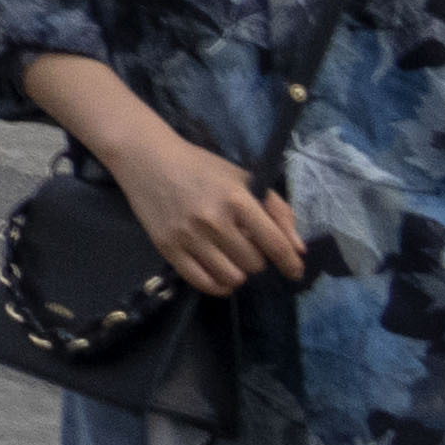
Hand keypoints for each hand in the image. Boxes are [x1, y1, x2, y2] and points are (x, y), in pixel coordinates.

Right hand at [102, 126, 313, 294]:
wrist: (147, 158)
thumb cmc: (201, 167)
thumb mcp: (244, 179)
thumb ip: (277, 210)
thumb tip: (298, 249)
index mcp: (237, 199)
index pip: (275, 243)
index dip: (291, 263)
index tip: (295, 271)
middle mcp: (213, 220)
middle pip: (254, 263)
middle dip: (257, 260)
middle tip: (248, 248)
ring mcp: (188, 236)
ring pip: (231, 276)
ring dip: (239, 273)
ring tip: (233, 261)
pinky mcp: (167, 247)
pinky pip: (201, 282)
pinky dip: (218, 286)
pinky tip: (221, 277)